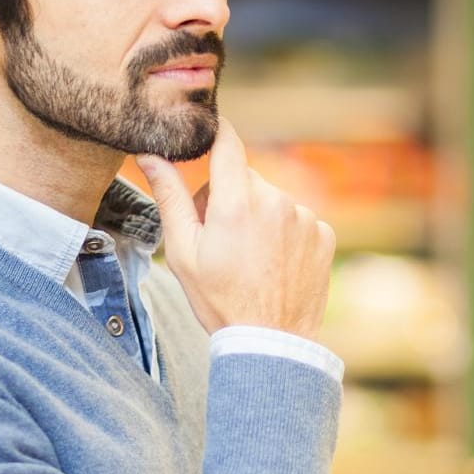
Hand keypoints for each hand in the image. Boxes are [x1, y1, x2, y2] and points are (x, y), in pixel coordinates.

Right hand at [137, 120, 334, 339]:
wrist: (271, 344)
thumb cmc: (220, 301)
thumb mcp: (183, 252)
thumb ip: (169, 197)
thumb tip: (150, 155)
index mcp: (236, 203)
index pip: (227, 143)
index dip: (216, 132)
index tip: (208, 130)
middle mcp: (276, 201)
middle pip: (245, 179)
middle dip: (229, 197)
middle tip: (219, 238)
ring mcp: (304, 218)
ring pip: (272, 200)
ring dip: (259, 217)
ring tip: (250, 259)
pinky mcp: (323, 234)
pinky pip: (297, 220)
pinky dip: (285, 234)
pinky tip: (274, 264)